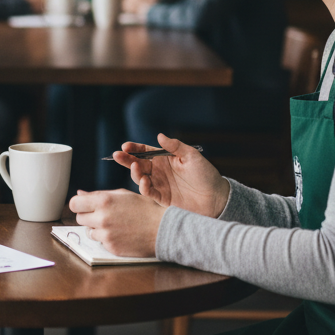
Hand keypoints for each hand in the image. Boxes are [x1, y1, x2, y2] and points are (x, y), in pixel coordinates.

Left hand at [68, 188, 163, 256]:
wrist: (162, 229)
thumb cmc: (144, 208)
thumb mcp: (123, 195)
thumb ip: (99, 194)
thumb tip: (80, 193)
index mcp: (104, 200)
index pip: (74, 203)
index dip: (79, 204)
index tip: (84, 206)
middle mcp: (102, 218)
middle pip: (79, 218)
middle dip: (88, 216)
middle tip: (102, 215)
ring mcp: (106, 234)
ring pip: (89, 232)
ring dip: (97, 229)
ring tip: (114, 225)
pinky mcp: (111, 247)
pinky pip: (100, 242)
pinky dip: (107, 239)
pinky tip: (120, 234)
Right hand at [112, 133, 229, 216]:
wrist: (216, 198)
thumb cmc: (206, 174)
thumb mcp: (192, 156)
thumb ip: (175, 146)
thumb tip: (159, 135)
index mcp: (165, 159)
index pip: (145, 151)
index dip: (134, 148)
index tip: (125, 146)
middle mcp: (159, 171)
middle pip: (137, 163)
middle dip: (126, 159)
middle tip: (117, 155)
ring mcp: (159, 185)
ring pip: (139, 178)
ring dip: (134, 172)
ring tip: (135, 166)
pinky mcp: (161, 199)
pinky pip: (148, 192)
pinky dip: (144, 187)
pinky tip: (145, 181)